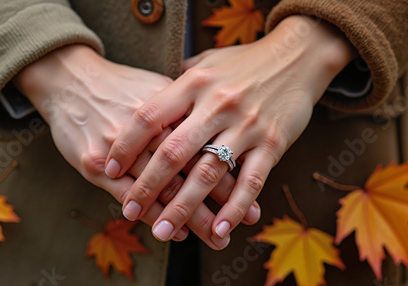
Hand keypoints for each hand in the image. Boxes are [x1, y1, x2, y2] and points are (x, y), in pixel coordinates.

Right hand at [15, 45, 248, 248]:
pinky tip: (177, 231)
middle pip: (190, 168)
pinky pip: (129, 194)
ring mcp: (119, 145)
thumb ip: (188, 109)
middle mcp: (148, 126)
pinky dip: (156, 214)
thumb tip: (221, 129)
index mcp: (170, 103)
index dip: (231, 171)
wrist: (71, 80)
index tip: (251, 195)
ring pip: (164, 186)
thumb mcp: (159, 87)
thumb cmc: (121, 87)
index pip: (207, 143)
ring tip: (216, 237)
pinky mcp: (94, 161)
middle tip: (243, 223)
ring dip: (192, 216)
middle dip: (219, 200)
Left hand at [106, 16, 355, 241]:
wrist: (297, 56)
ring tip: (163, 231)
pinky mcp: (272, 143)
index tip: (109, 168)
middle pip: (173, 152)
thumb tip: (147, 100)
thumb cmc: (244, 62)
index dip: (126, 145)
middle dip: (147, 186)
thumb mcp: (206, 63)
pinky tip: (220, 229)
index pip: (150, 117)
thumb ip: (178, 83)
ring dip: (184, 207)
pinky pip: (251, 181)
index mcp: (195, 84)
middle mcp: (217, 105)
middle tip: (128, 211)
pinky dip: (235, 208)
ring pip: (209, 173)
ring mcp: (246, 125)